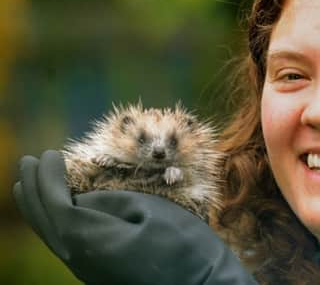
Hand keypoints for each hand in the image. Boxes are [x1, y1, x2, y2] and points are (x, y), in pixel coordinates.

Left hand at [13, 150, 257, 284]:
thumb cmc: (184, 245)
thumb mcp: (149, 211)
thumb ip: (110, 201)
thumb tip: (81, 199)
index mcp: (90, 241)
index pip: (56, 204)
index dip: (48, 177)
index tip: (50, 153)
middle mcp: (80, 260)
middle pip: (45, 222)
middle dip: (33, 190)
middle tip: (27, 162)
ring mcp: (88, 271)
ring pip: (51, 236)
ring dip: (39, 206)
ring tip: (32, 184)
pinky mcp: (99, 273)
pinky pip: (64, 244)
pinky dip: (54, 221)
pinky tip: (60, 211)